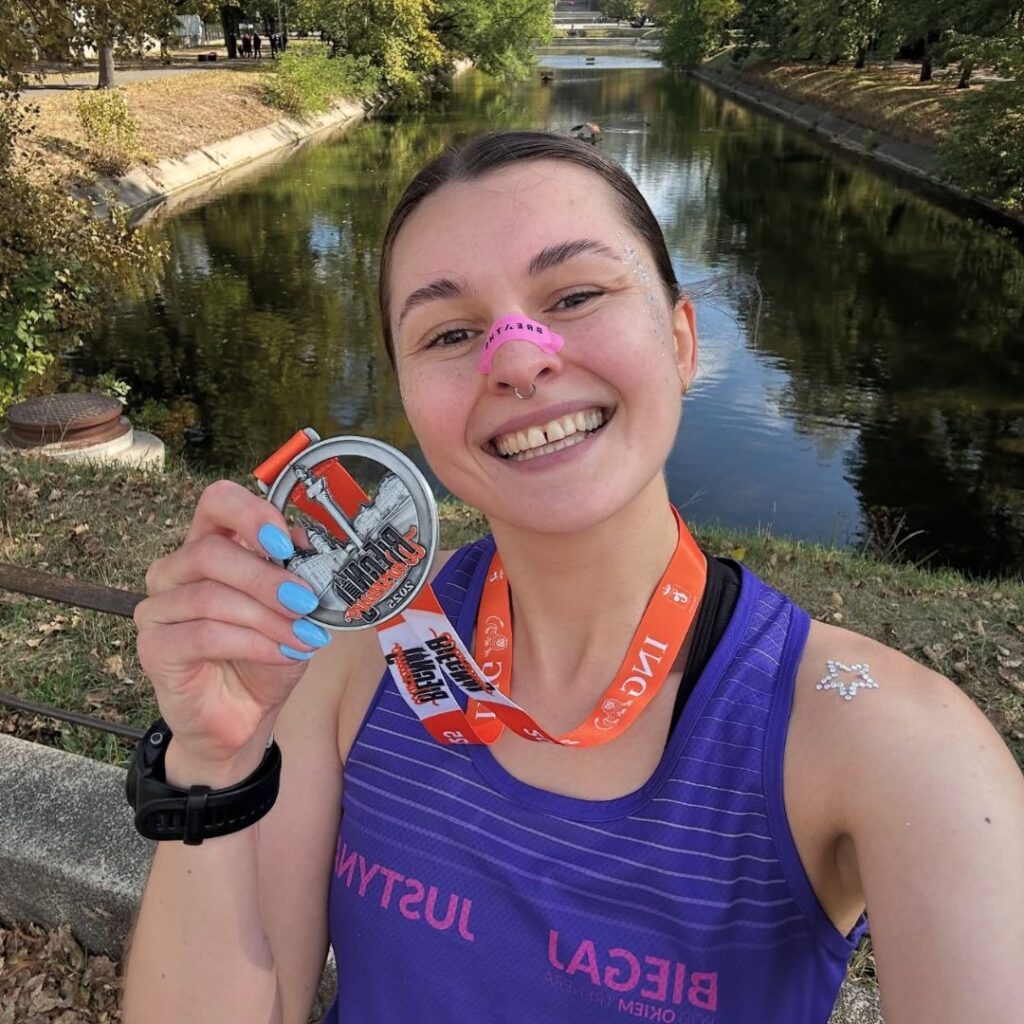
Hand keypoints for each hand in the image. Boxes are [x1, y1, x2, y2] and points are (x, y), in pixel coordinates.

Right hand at [134, 480, 330, 778]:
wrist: (245, 714)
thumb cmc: (266, 654)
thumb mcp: (294, 609)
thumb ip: (296, 573)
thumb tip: (306, 543)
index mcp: (210, 545)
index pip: (217, 502)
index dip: (250, 515)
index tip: (285, 544)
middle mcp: (176, 570)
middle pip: (210, 552)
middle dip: (266, 578)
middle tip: (305, 601)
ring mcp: (159, 608)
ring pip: (210, 597)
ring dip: (267, 618)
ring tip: (303, 636)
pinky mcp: (155, 647)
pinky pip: (205, 635)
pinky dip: (254, 644)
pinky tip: (284, 653)